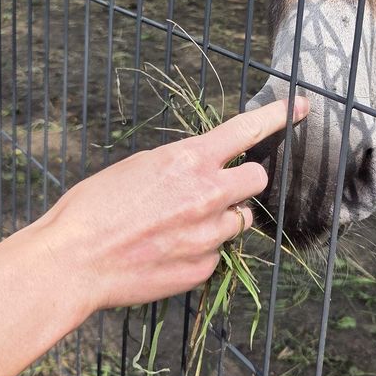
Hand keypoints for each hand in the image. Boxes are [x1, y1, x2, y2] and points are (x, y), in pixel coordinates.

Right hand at [27, 96, 308, 315]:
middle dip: (243, 181)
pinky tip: (167, 252)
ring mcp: (209, 235)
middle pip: (257, 179)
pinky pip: (217, 255)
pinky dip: (200, 251)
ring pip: (238, 221)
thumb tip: (201, 171)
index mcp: (188, 160)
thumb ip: (179, 167)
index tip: (302, 107)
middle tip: (220, 188)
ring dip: (221, 219)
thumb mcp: (138, 168)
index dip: (279, 116)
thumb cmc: (93, 208)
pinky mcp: (203, 268)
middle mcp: (207, 195)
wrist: (73, 262)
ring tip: (181, 225)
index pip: (247, 130)